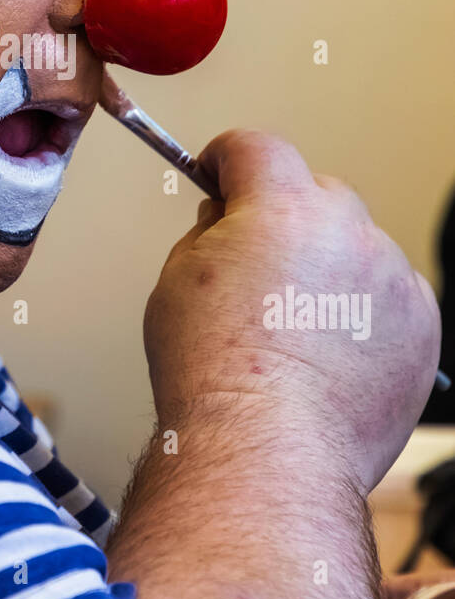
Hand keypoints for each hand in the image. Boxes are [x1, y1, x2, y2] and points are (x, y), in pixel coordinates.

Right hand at [143, 130, 440, 494]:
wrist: (265, 451)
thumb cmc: (214, 375)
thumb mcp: (176, 280)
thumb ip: (206, 232)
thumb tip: (224, 220)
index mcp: (281, 207)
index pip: (256, 147)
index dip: (228, 158)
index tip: (220, 173)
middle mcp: (347, 230)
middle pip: (315, 192)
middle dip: (284, 214)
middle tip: (255, 263)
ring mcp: (392, 278)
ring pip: (359, 245)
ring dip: (330, 265)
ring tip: (295, 326)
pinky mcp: (423, 326)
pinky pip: (391, 296)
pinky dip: (365, 311)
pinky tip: (329, 351)